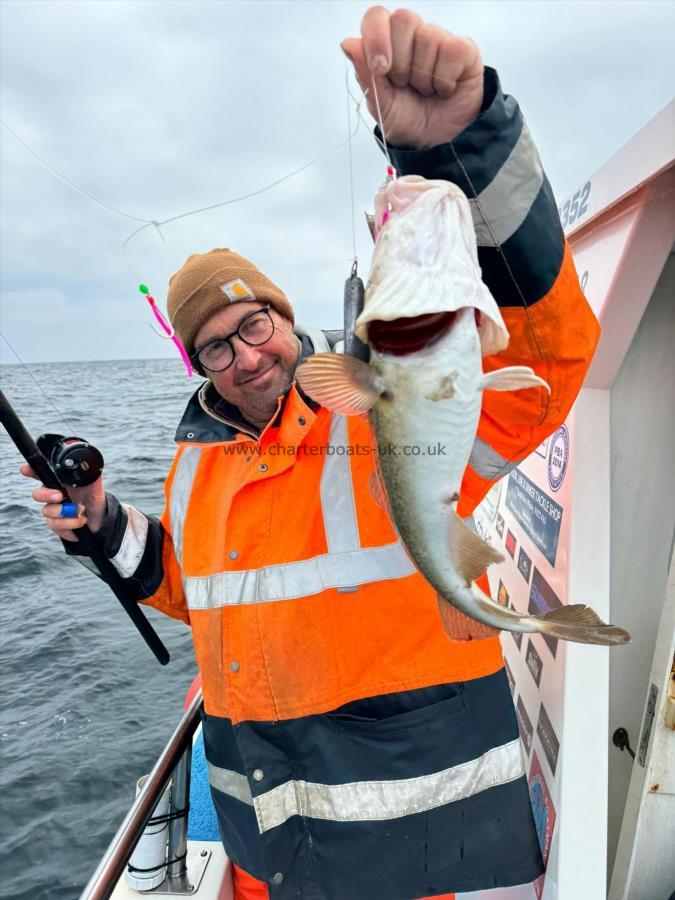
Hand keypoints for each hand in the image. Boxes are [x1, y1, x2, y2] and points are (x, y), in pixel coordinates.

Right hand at [20, 464, 106, 541]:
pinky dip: (71, 522)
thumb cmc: (93, 498)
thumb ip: (91, 474)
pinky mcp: (55, 524)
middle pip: (37, 494)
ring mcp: (53, 510)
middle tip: (59, 496)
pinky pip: (56, 524)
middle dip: (46, 495)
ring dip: (65, 512)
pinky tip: (81, 520)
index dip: (31, 471)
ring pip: (47, 511)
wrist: (100, 518)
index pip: (41, 475)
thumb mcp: (94, 485)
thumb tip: (90, 462)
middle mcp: (52, 495)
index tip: (25, 469)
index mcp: (59, 482)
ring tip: (81, 510)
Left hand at [342, 6, 482, 149]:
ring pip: (428, 36)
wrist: (436, 143)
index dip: (377, 37)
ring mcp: (439, 40)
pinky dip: (445, 79)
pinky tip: (445, 90)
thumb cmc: (406, 120)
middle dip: (401, 61)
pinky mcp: (463, 50)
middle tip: (405, 85)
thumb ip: (365, 74)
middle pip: (403, 19)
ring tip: (426, 91)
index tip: (380, 68)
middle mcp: (412, 35)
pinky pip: (452, 50)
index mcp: (387, 43)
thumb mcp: (380, 104)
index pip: (377, 16)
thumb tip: (348, 43)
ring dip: (423, 76)